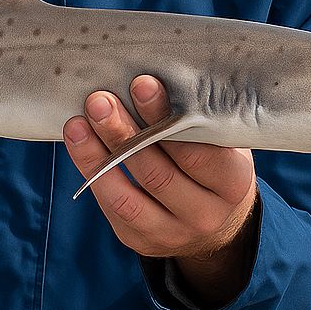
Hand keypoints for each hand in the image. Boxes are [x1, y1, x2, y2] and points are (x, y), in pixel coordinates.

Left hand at [63, 75, 257, 308]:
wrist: (218, 221)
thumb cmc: (214, 159)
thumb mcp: (222, 139)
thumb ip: (198, 115)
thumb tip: (154, 68)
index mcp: (232, 182)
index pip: (197, 152)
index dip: (165, 117)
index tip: (141, 83)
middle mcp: (206, 214)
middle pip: (158, 174)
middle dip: (124, 133)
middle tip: (100, 98)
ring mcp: (173, 233)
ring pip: (128, 196)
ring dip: (98, 154)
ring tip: (80, 119)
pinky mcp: (142, 241)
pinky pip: (113, 207)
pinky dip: (91, 172)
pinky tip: (78, 140)